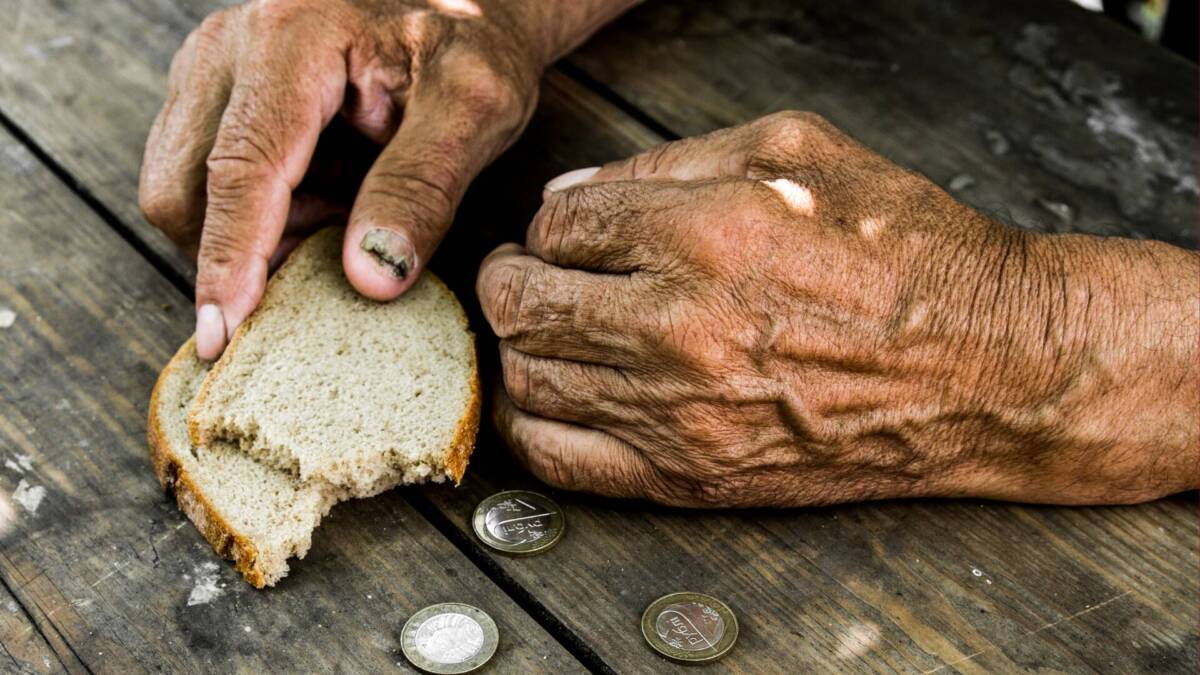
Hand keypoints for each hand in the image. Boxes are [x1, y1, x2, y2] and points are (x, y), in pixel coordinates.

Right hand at [140, 0, 616, 359]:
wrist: (464, 5)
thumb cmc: (473, 46)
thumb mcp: (474, 110)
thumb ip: (423, 188)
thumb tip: (370, 278)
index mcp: (290, 40)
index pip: (240, 170)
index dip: (230, 261)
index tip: (224, 338)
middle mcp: (228, 47)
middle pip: (186, 190)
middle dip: (244, 252)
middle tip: (336, 250)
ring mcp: (211, 69)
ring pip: (183, 192)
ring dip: (252, 234)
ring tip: (339, 211)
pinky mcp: (214, 93)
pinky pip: (202, 181)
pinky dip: (257, 215)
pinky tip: (322, 198)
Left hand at [478, 112, 1199, 507]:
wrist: (985, 369)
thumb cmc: (910, 257)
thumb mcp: (801, 151)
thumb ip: (674, 160)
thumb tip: (580, 191)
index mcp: (705, 233)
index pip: (557, 225)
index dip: (549, 223)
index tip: (565, 232)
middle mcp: (679, 325)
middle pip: (522, 301)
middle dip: (511, 277)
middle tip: (527, 273)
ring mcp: (679, 411)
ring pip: (528, 377)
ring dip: (520, 345)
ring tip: (546, 329)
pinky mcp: (690, 475)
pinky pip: (560, 461)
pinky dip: (531, 425)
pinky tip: (546, 398)